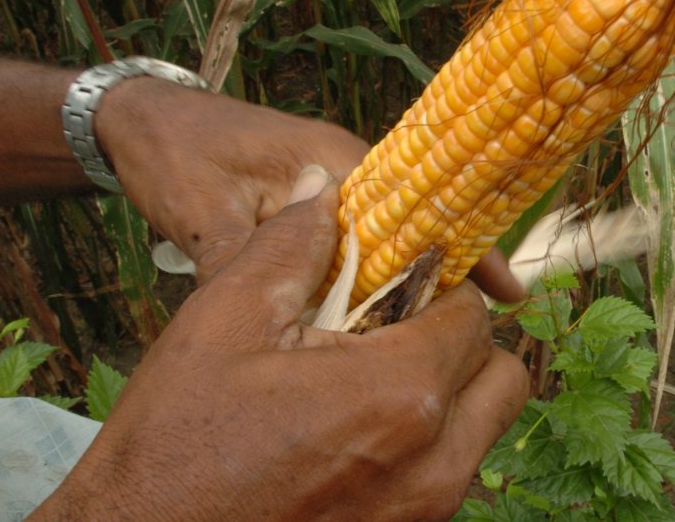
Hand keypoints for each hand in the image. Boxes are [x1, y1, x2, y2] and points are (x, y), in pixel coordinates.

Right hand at [32, 169, 527, 520]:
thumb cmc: (175, 437)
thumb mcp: (225, 319)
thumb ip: (291, 243)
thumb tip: (323, 185)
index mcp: (401, 395)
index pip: (471, 313)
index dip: (435, 287)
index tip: (396, 284)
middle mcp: (435, 463)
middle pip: (499, 376)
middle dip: (458, 343)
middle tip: (392, 334)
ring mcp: (425, 513)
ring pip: (482, 430)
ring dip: (449, 396)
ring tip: (370, 385)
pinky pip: (449, 476)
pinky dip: (426, 447)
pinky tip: (355, 436)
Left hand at [95, 78, 522, 300]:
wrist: (135, 121)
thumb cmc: (172, 153)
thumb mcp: (203, 213)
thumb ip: (240, 264)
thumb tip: (273, 333)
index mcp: (334, 160)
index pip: (420, 204)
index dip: (466, 249)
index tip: (506, 295)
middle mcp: (340, 169)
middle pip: (413, 225)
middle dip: (447, 273)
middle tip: (483, 332)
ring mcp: (324, 186)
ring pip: (384, 240)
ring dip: (408, 280)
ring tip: (443, 337)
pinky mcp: (304, 203)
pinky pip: (352, 247)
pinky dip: (368, 280)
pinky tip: (375, 324)